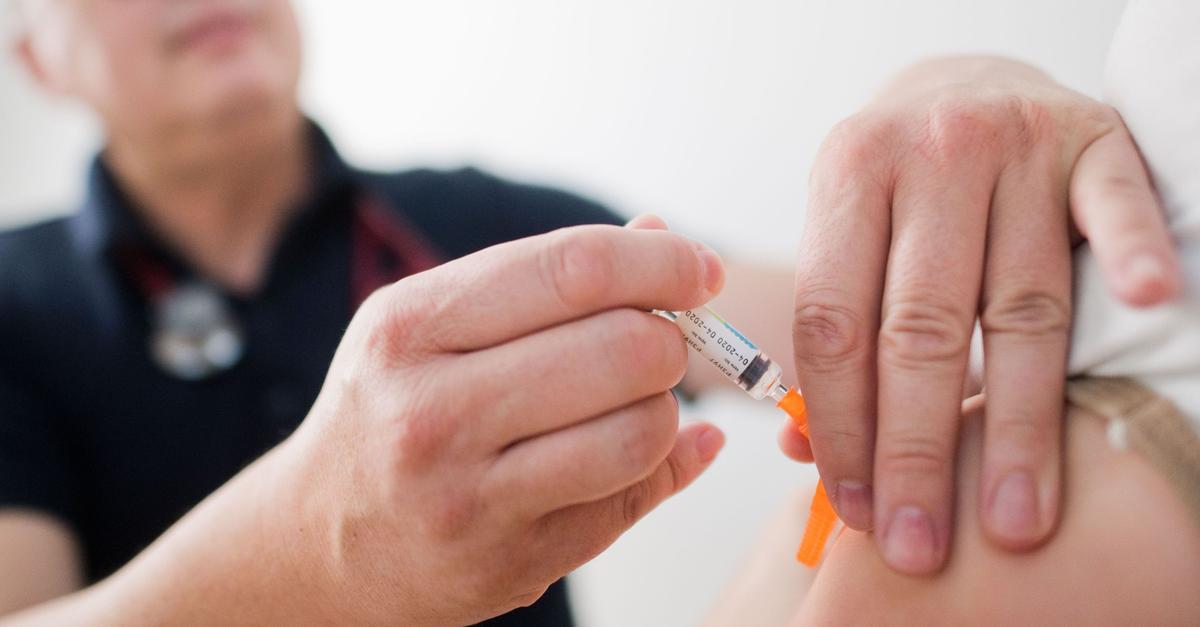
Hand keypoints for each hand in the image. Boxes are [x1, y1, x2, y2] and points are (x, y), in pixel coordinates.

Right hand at [277, 224, 726, 624]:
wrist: (318, 542)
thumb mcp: (431, 325)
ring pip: (642, 431)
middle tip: (658, 344)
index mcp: (411, 327)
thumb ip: (543, 279)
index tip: (701, 268)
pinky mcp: (512, 562)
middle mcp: (431, 412)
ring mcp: (470, 497)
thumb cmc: (391, 410)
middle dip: (669, 338)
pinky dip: (656, 465)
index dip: (661, 262)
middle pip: (625, 348)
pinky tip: (633, 452)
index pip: (573, 270)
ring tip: (633, 403)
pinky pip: (632, 499)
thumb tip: (660, 232)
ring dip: (664, 410)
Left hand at [784, 56, 1179, 574]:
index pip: (835, 321)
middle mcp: (930, 156)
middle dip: (917, 449)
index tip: (857, 508)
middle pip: (923, 327)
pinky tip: (1141, 306)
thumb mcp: (845, 232)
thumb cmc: (900, 186)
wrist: (966, 82)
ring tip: (1014, 515)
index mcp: (849, 176)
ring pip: (1020, 303)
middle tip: (921, 540)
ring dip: (1017, 422)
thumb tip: (801, 452)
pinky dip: (1130, 256)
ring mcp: (1017, 146)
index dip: (843, 424)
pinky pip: (1116, 207)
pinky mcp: (1095, 142)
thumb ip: (834, 332)